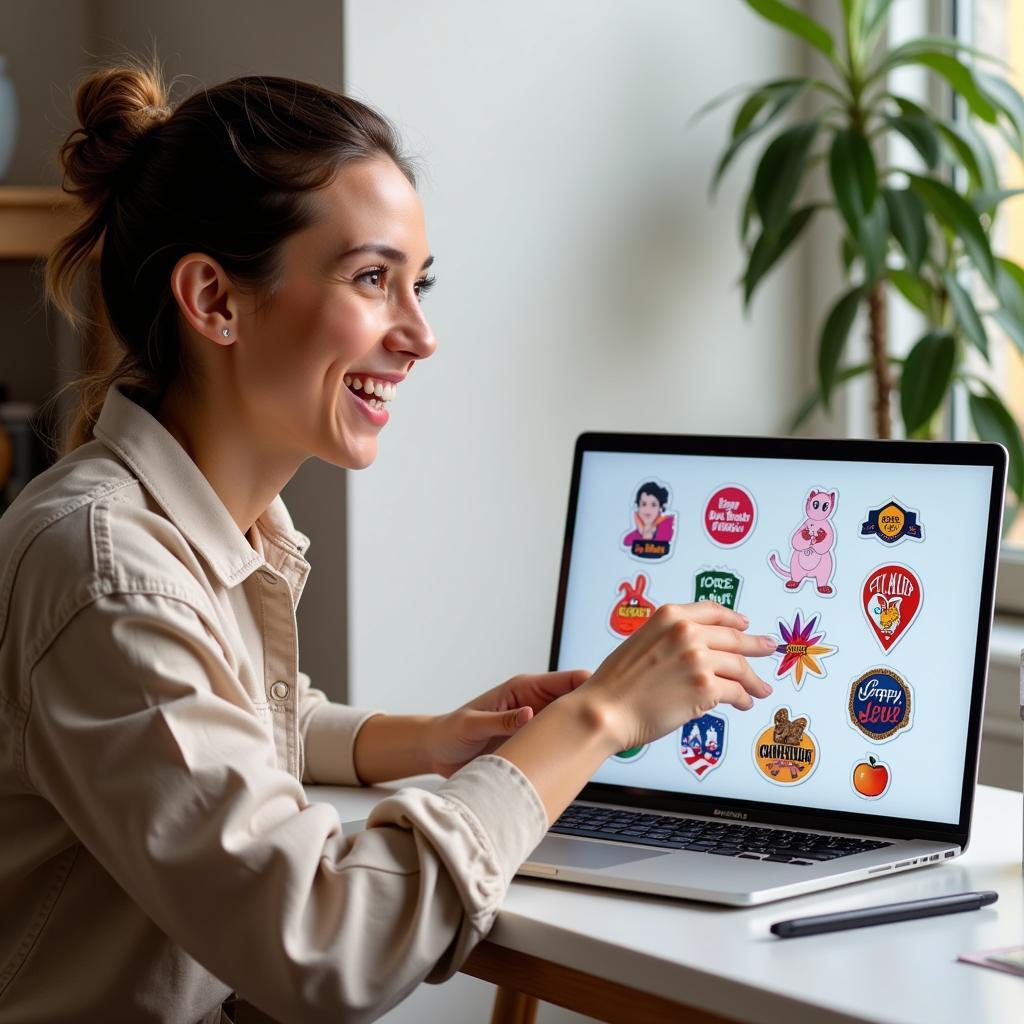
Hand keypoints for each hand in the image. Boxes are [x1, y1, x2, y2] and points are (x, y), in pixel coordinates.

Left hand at [427, 669, 590, 776]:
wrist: (438, 752)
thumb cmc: (451, 731)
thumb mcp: (473, 724)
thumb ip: (500, 719)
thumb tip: (529, 714)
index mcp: (524, 690)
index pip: (567, 681)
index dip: (590, 687)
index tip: (606, 701)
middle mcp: (535, 705)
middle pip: (576, 703)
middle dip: (595, 713)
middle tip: (614, 729)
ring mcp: (536, 726)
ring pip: (571, 726)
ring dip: (584, 735)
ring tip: (604, 748)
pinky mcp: (533, 746)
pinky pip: (559, 746)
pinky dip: (571, 752)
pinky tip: (583, 763)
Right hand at [572, 602, 774, 751]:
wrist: (606, 710)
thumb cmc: (616, 684)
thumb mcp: (640, 642)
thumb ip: (669, 637)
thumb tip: (696, 647)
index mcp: (670, 615)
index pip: (713, 612)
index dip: (733, 619)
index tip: (744, 625)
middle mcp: (687, 632)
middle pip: (733, 637)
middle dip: (755, 645)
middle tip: (767, 648)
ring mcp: (698, 659)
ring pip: (739, 666)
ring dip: (753, 679)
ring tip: (761, 687)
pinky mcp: (706, 687)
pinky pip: (735, 692)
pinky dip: (744, 698)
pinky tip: (745, 702)